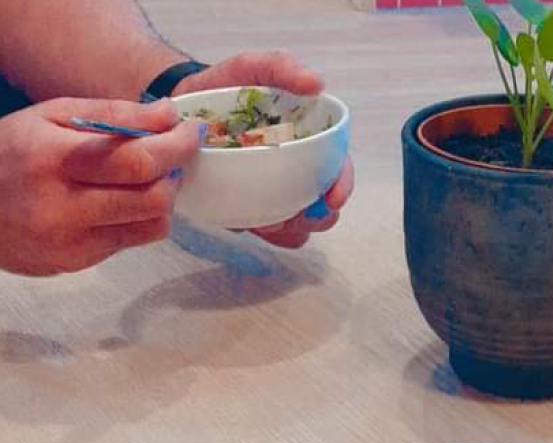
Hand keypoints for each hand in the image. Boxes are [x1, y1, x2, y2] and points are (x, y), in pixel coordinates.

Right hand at [0, 98, 200, 275]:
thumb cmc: (13, 151)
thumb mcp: (52, 116)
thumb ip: (115, 114)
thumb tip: (170, 115)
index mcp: (52, 159)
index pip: (135, 160)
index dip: (176, 147)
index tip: (192, 132)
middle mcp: (60, 206)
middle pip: (152, 199)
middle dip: (176, 174)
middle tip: (174, 158)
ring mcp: (70, 241)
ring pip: (152, 226)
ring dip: (164, 200)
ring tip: (149, 179)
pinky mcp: (76, 262)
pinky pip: (131, 241)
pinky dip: (138, 218)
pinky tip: (121, 202)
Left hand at [172, 52, 354, 247]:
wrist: (176, 110)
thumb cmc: (220, 87)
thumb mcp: (249, 68)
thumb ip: (280, 66)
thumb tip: (316, 84)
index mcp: (308, 142)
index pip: (338, 168)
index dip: (342, 185)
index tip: (332, 198)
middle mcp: (297, 171)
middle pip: (324, 207)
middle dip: (316, 217)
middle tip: (294, 213)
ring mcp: (273, 193)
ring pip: (298, 227)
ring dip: (290, 229)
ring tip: (268, 218)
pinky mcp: (249, 210)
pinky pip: (266, 233)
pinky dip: (264, 232)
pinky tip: (250, 220)